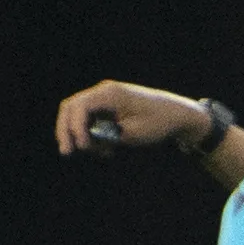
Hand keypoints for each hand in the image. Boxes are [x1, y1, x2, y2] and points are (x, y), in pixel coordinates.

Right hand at [54, 80, 208, 155]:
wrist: (176, 114)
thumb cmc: (158, 122)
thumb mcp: (132, 134)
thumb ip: (107, 136)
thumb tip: (88, 139)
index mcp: (111, 93)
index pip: (79, 107)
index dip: (75, 129)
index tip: (84, 148)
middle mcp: (104, 91)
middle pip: (71, 107)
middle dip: (66, 131)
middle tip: (67, 153)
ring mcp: (104, 97)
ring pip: (77, 114)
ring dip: (79, 134)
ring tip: (100, 153)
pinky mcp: (108, 106)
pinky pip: (89, 119)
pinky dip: (90, 134)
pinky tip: (105, 150)